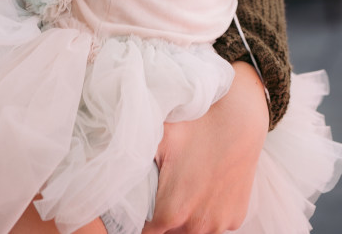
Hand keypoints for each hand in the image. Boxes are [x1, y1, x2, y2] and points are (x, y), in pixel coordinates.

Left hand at [145, 63, 267, 233]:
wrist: (240, 119)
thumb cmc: (194, 126)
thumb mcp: (156, 139)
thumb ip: (130, 162)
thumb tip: (102, 169)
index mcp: (171, 213)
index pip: (147, 233)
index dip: (141, 221)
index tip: (141, 208)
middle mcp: (196, 226)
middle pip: (170, 233)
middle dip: (164, 219)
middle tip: (164, 193)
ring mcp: (219, 224)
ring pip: (193, 231)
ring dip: (186, 219)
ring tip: (186, 189)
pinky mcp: (236, 218)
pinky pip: (215, 223)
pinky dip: (208, 213)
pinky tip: (207, 188)